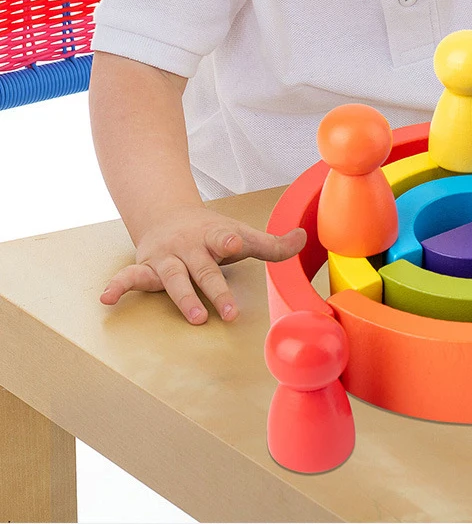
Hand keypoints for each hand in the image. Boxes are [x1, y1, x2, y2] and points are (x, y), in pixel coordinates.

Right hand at [100, 203, 306, 323]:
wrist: (168, 215)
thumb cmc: (212, 233)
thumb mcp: (240, 232)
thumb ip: (271, 244)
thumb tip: (304, 239)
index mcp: (215, 236)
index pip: (226, 237)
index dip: (233, 240)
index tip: (237, 242)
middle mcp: (190, 247)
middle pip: (204, 269)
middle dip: (216, 289)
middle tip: (229, 311)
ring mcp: (167, 258)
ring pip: (173, 279)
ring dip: (183, 298)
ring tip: (196, 318)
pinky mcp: (146, 267)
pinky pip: (129, 278)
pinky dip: (117, 287)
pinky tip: (106, 300)